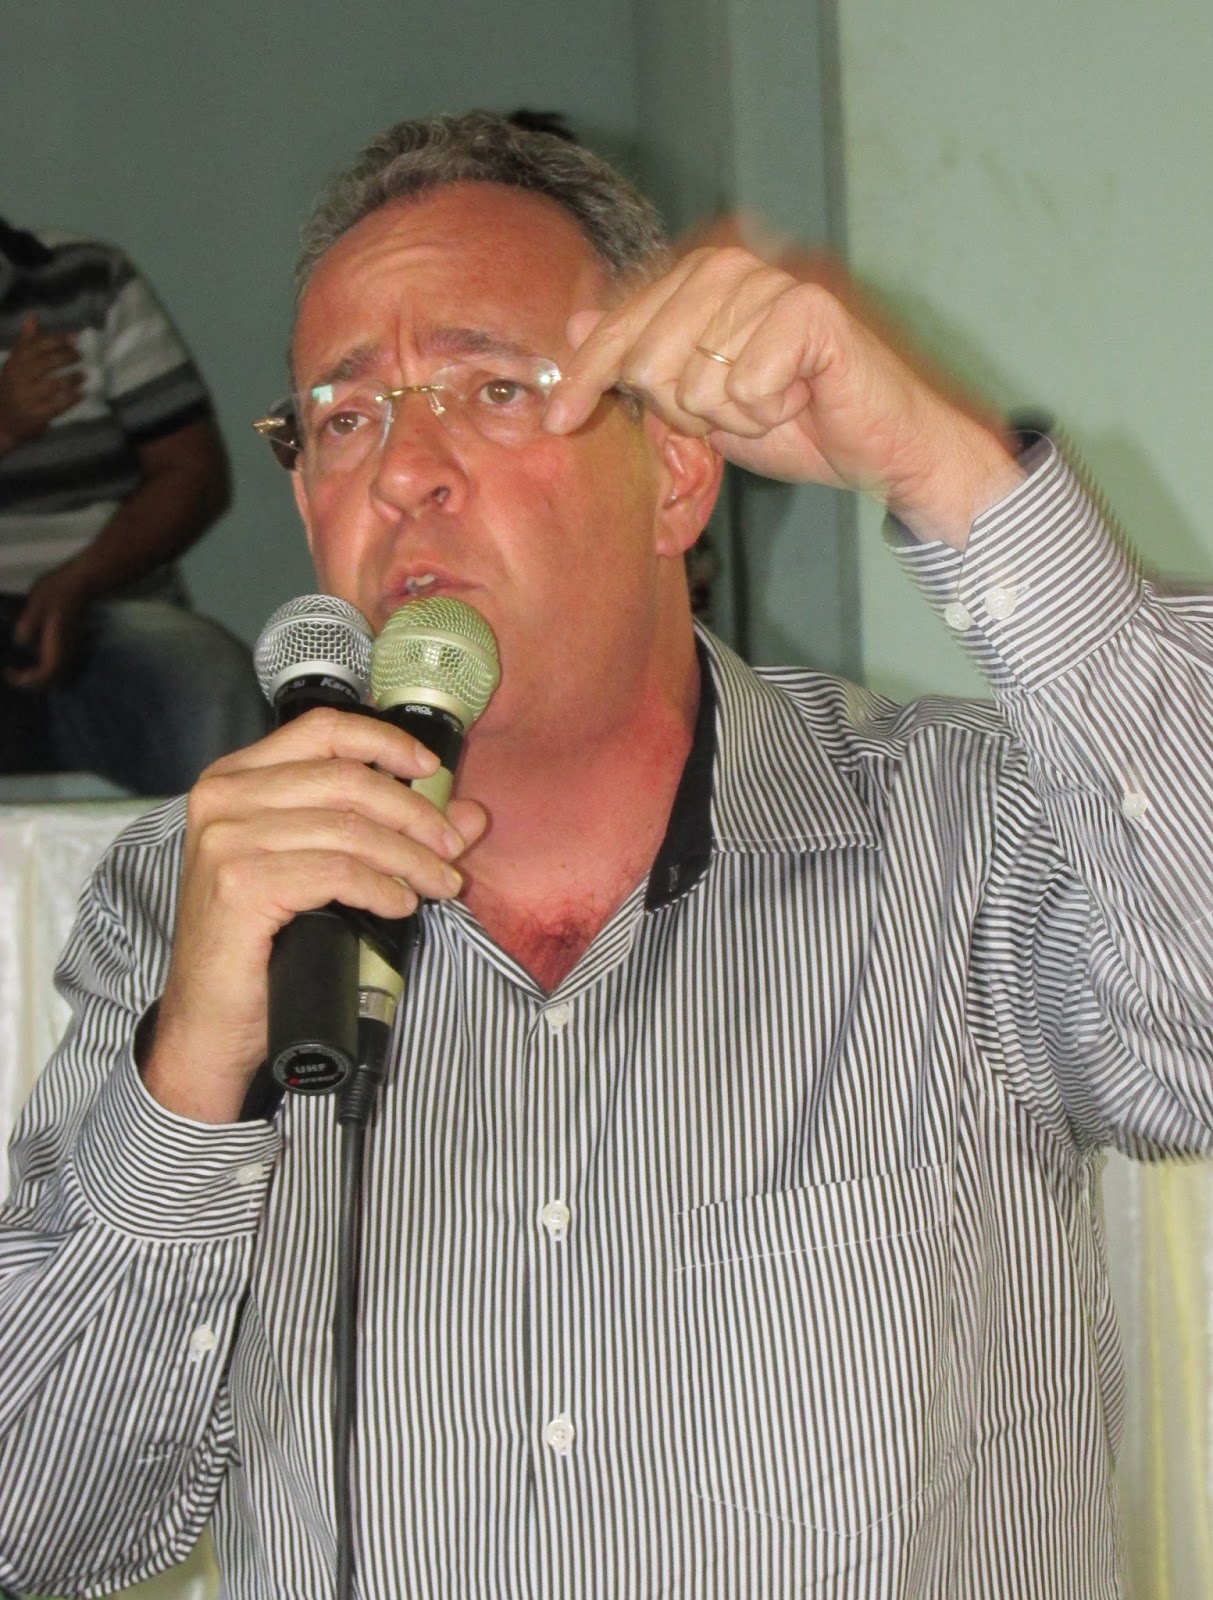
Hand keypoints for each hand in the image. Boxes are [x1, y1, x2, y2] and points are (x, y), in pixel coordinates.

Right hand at [0, 314, 83, 450]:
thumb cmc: (12, 388)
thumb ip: (25, 343)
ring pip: (54, 383)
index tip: (74, 338)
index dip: (57, 341)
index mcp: (13, 363)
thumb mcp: (14, 364)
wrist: (1, 420)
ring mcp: (27, 397)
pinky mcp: (36, 415)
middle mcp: (18, 379)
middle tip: (81, 355)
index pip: (36, 346)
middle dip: (66, 357)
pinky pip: (58, 405)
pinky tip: (82, 393)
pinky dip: (72, 398)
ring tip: (85, 374)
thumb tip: (32, 317)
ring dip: (73, 378)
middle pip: (46, 363)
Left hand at [3, 564, 94, 688]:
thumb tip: (20, 642)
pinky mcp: (68, 644)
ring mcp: (69, 649)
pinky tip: (30, 659)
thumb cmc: (57, 592)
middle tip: (12, 674)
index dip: (26, 680)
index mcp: (57, 645)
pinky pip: (56, 665)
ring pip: (56, 674)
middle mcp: (66, 652)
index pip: (45, 675)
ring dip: (38, 677)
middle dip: (31, 683)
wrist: (79, 583)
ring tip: (20, 670)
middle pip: (52, 680)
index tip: (8, 672)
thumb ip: (27, 625)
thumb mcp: (36, 605)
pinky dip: (43, 669)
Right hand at [142, 708, 487, 1122]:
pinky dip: (381, 888)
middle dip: (414, 814)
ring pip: (349, 830)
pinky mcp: (240, 886)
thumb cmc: (260, 942)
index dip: (386, 742)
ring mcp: (226, 841)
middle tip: (451, 848)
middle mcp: (223, 798)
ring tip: (439, 884)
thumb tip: (470, 815)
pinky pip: (336, 873)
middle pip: (347, 780)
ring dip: (409, 859)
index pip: (323, 730)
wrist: (209, 1020)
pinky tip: (400, 905)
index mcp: (235, 778)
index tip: (431, 769)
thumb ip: (384, 831)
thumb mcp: (318, 869)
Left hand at [544, 220, 1022, 547]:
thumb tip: (579, 326)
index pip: (620, 327)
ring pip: (697, 381)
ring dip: (736, 416)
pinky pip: (746, 388)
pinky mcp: (809, 310)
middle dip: (686, 410)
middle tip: (742, 410)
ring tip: (777, 402)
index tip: (559, 419)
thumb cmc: (798, 421)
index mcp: (701, 279)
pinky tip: (802, 398)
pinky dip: (771, 413)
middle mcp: (732, 267)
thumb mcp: (703, 400)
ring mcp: (771, 282)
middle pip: (647, 359)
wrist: (880, 445)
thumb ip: (646, 361)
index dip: (586, 377)